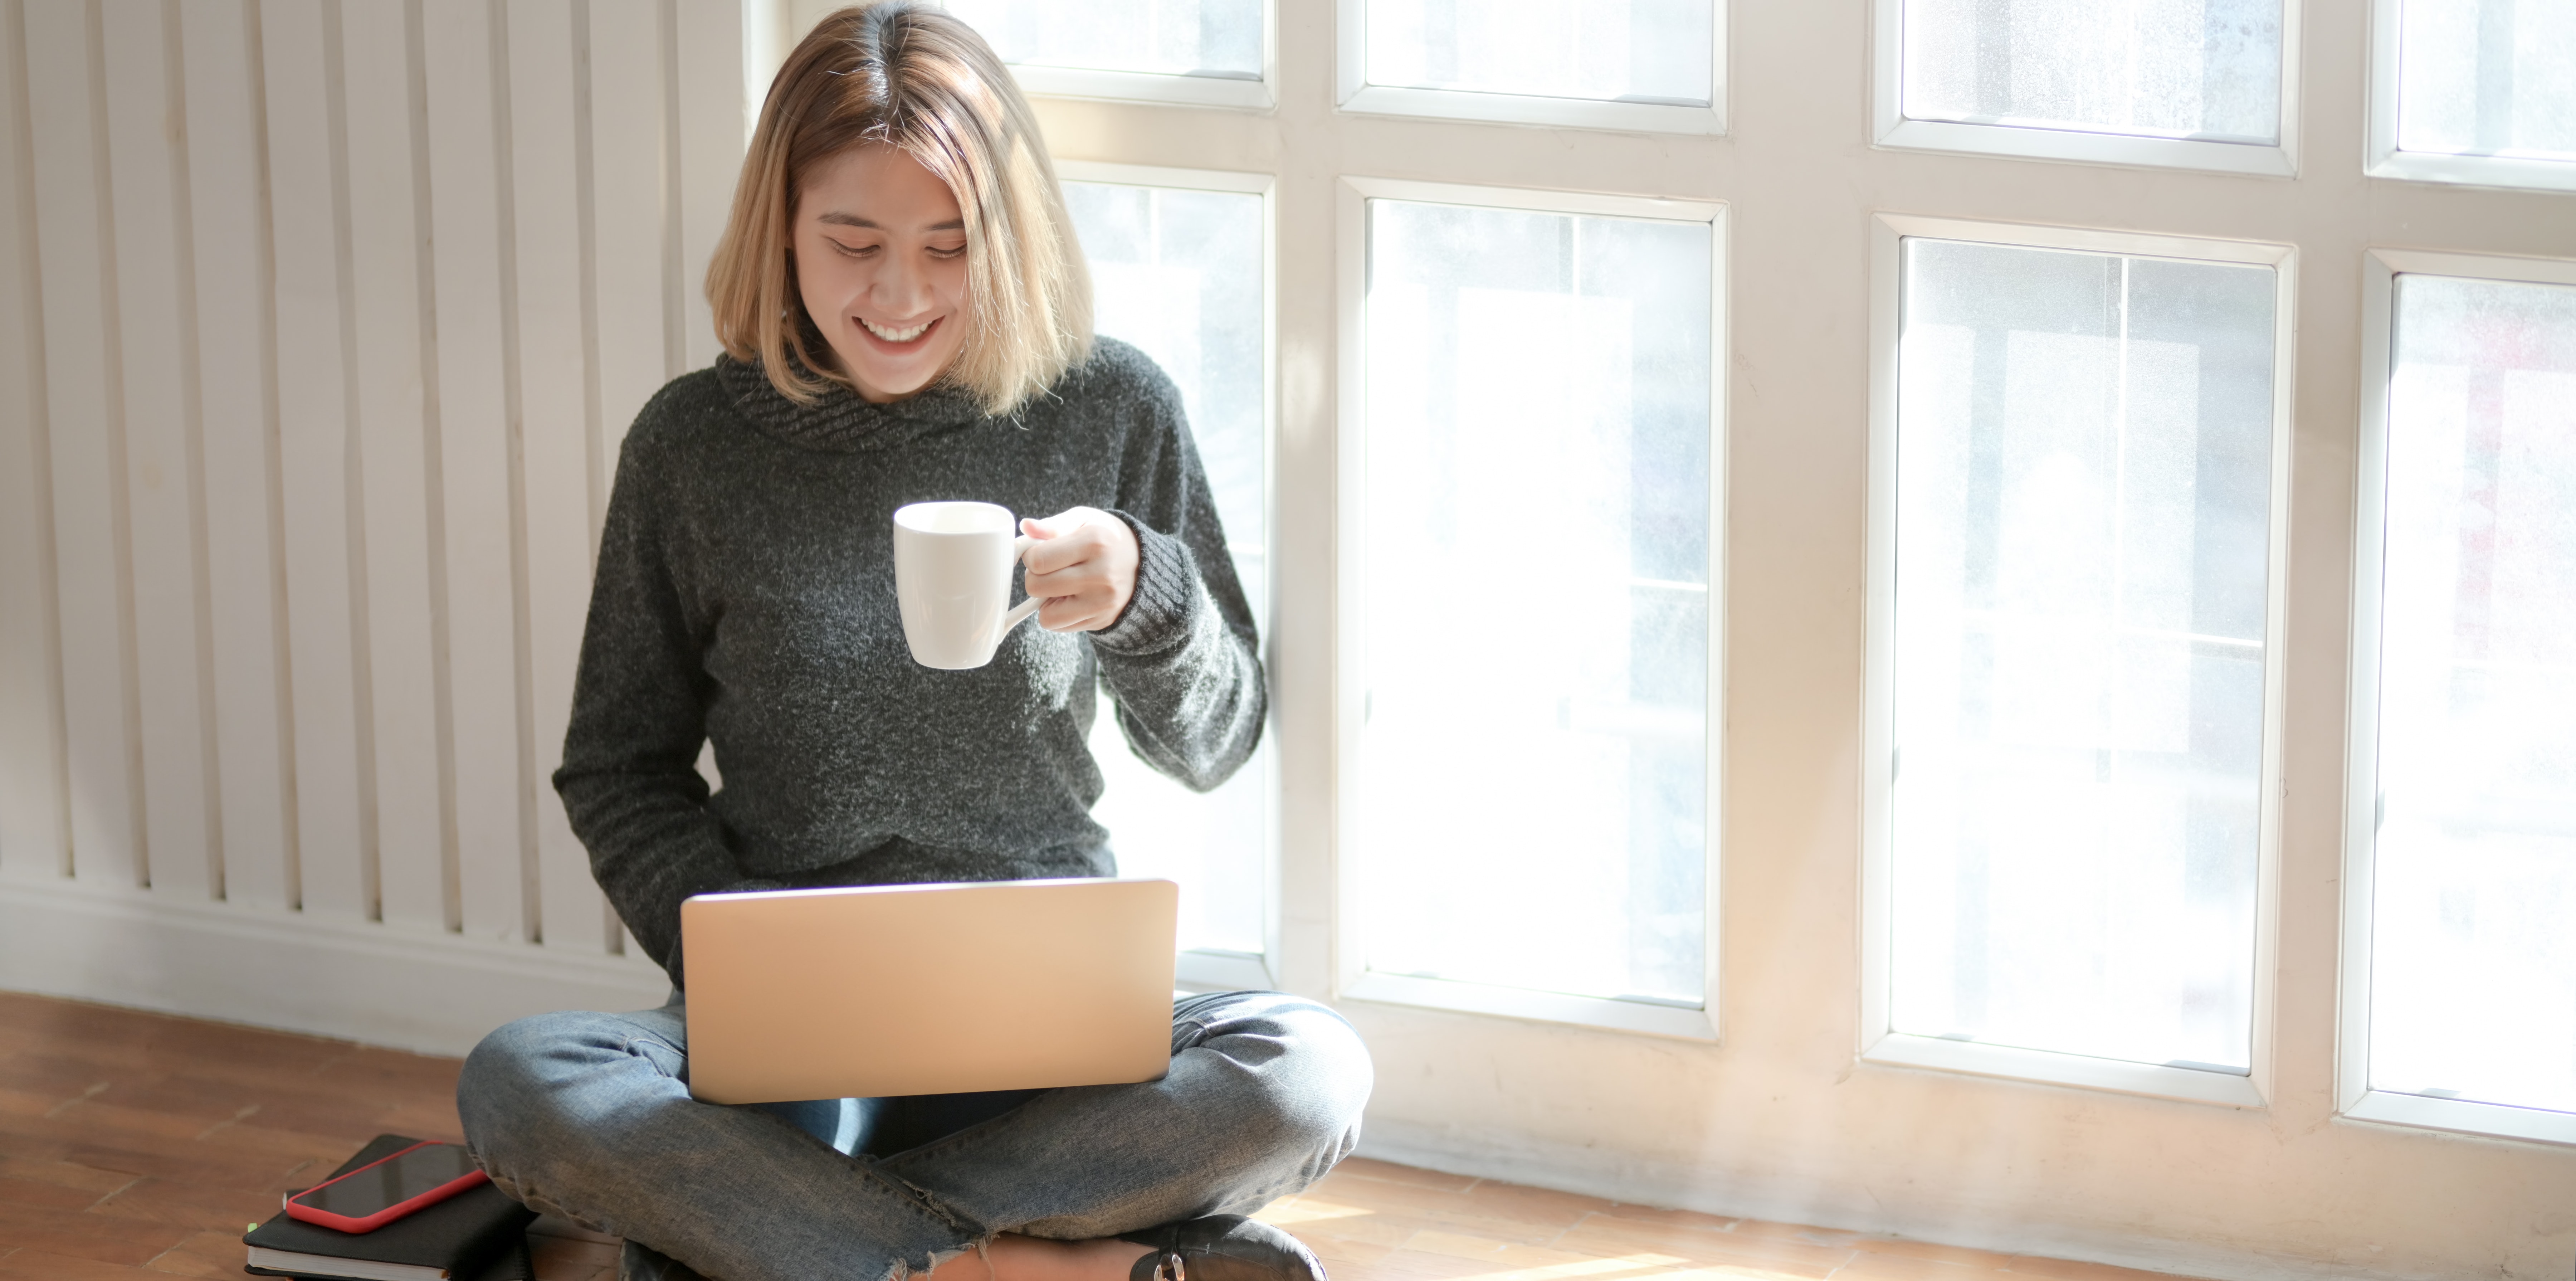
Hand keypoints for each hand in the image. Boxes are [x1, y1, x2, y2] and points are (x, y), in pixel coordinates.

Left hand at [1020, 507, 1137, 632]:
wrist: (1143, 565)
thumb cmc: (1105, 538)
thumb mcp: (1083, 520)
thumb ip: (1052, 524)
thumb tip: (1026, 527)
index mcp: (1095, 542)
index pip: (1037, 560)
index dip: (1031, 556)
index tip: (1042, 552)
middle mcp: (1101, 575)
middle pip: (1036, 586)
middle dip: (1036, 577)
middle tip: (1052, 569)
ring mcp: (1103, 602)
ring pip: (1045, 615)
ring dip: (1045, 600)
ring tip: (1062, 585)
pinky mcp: (1101, 621)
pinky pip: (1058, 626)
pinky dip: (1057, 614)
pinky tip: (1072, 598)